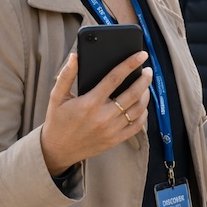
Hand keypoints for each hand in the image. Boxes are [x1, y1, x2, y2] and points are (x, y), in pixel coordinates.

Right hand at [41, 51, 151, 174]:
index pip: (115, 78)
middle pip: (133, 94)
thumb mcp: (56, 96)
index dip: (130, 64)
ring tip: (146, 86)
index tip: (141, 55)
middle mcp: (103, 117)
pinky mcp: (115, 140)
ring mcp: (111, 130)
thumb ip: (67, 75)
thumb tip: (75, 57)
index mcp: (90, 103)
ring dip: (146, 95)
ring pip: (138, 110)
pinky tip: (142, 106)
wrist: (57, 150)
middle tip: (149, 70)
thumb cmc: (57, 120)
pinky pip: (136, 126)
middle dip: (144, 79)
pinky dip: (143, 114)